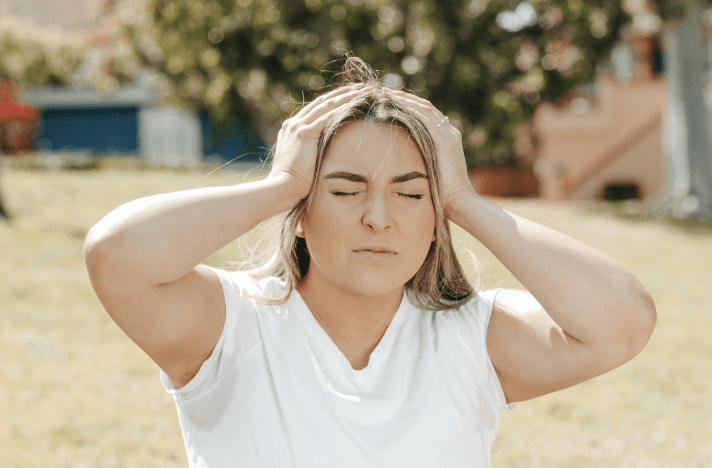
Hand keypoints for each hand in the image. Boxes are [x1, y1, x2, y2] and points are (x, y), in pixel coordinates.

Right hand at [268, 84, 369, 200]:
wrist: (281, 188)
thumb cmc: (292, 184)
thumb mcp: (299, 164)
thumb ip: (308, 154)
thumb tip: (321, 158)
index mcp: (291, 129)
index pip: (315, 109)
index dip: (332, 101)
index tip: (348, 97)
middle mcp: (293, 124)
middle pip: (321, 102)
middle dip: (341, 93)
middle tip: (359, 87)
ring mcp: (298, 127)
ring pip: (326, 105)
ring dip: (345, 97)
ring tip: (362, 91)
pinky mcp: (305, 133)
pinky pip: (328, 116)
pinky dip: (342, 108)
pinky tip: (356, 104)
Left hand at [387, 90, 474, 214]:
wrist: (458, 204)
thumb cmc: (441, 195)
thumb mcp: (428, 172)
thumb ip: (420, 161)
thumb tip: (402, 162)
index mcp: (446, 138)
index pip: (425, 113)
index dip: (407, 104)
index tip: (387, 99)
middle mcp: (449, 132)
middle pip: (424, 106)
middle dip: (402, 98)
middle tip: (381, 92)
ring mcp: (449, 136)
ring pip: (423, 109)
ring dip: (402, 100)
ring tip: (383, 95)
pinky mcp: (445, 142)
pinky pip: (424, 120)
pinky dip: (408, 112)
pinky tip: (391, 108)